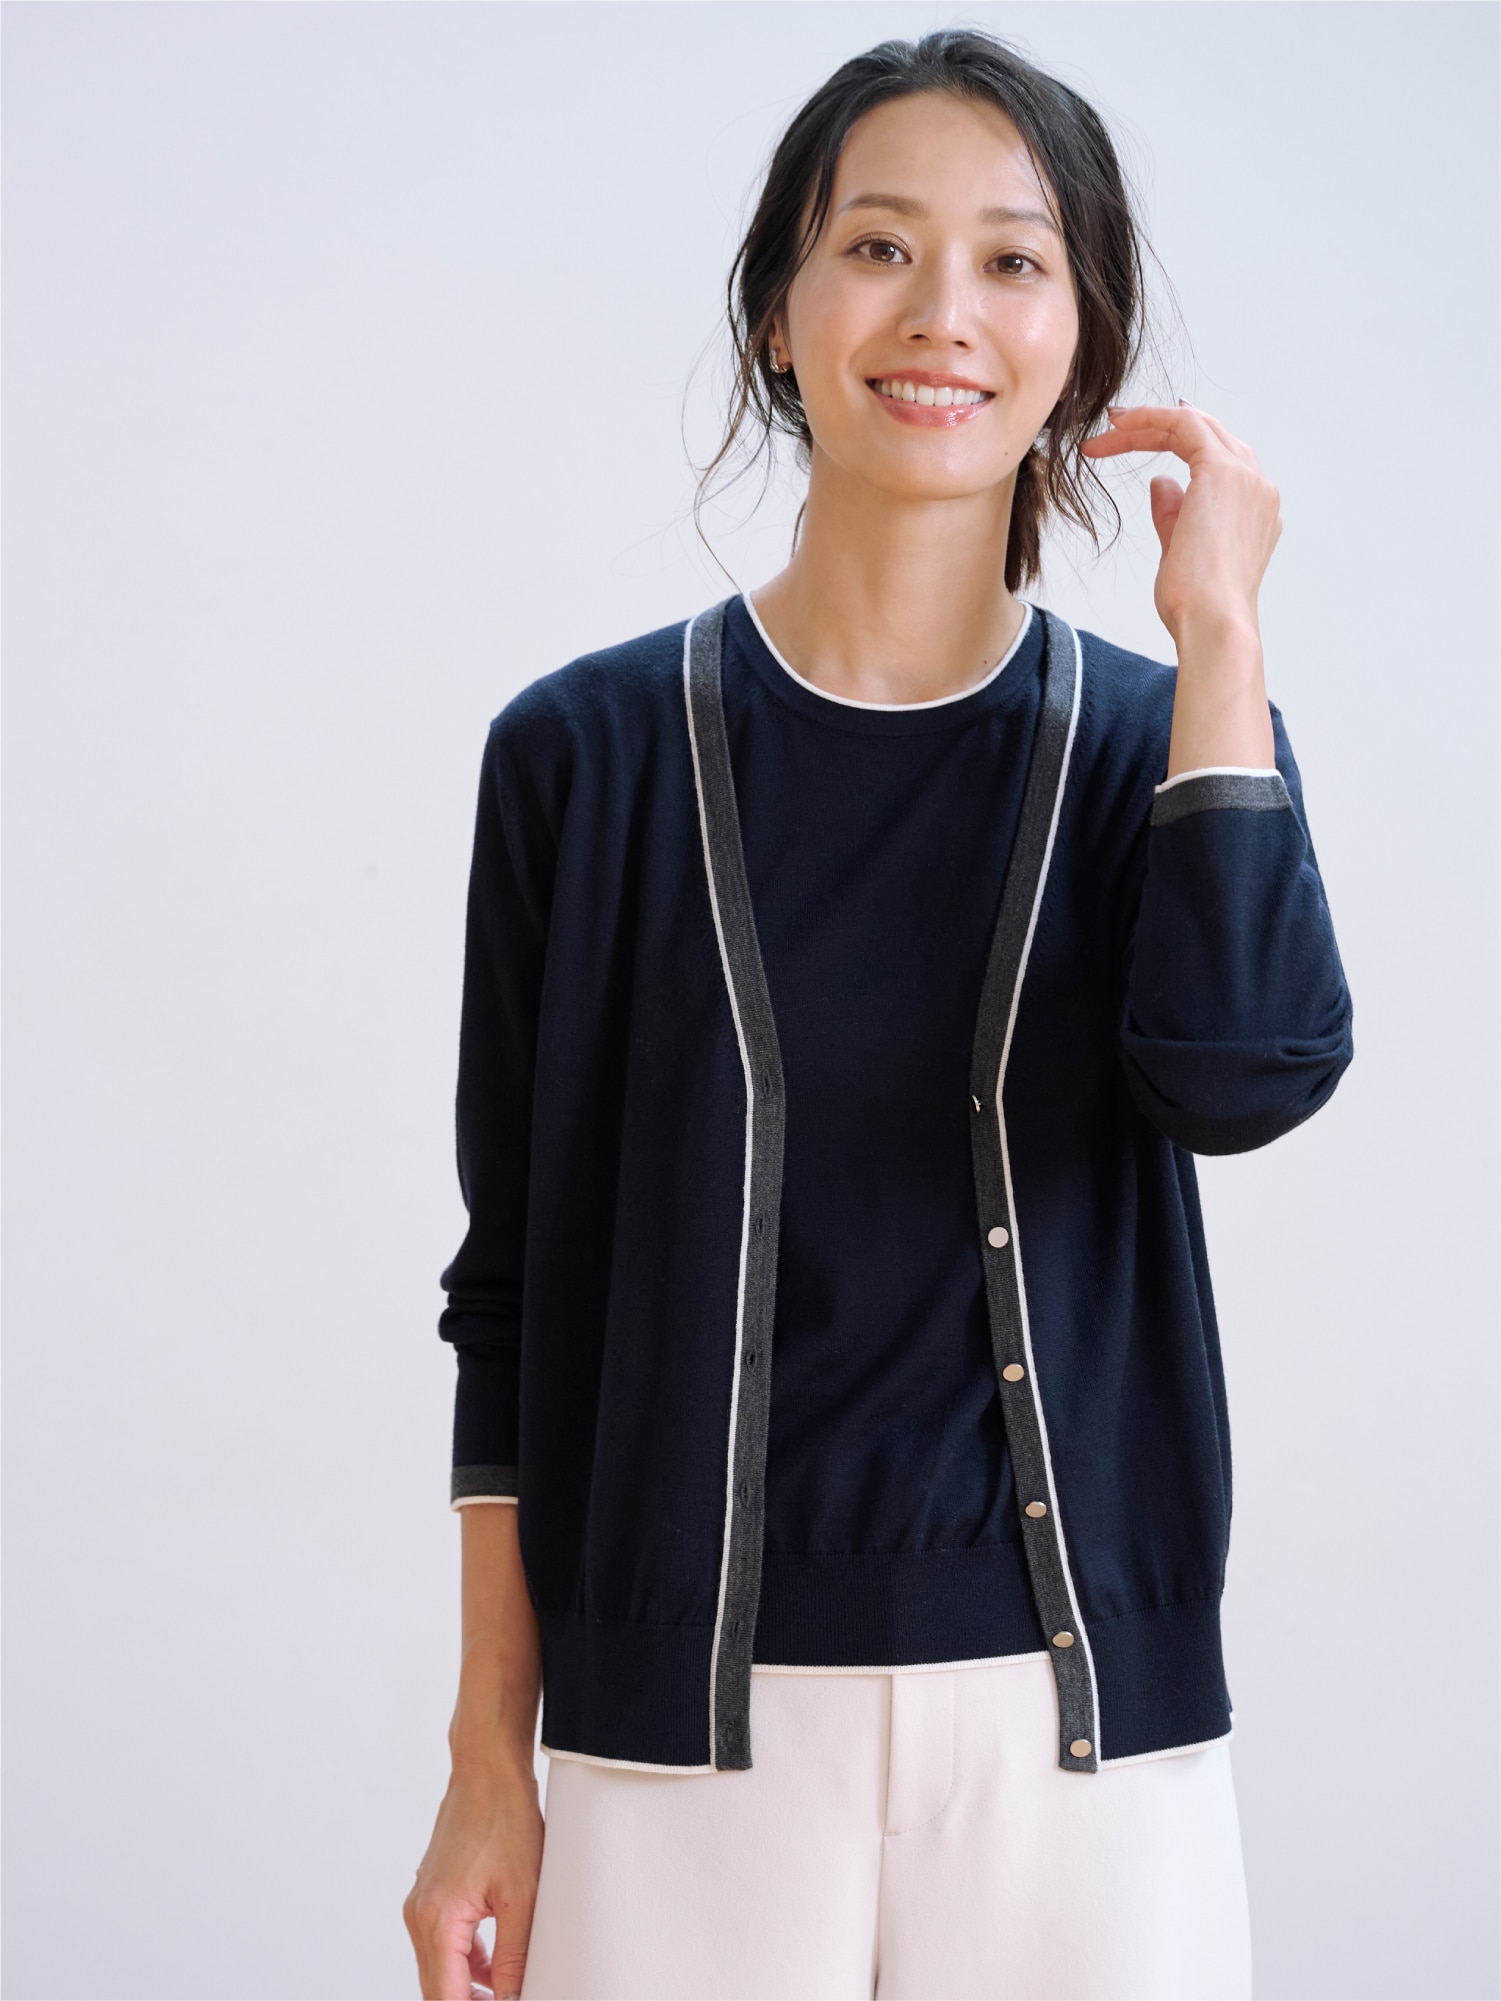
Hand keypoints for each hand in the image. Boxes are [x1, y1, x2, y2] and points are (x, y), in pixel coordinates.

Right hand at [404, 1758, 543, 2000]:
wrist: (487, 1769)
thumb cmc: (504, 1819)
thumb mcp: (521, 1896)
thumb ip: (514, 1957)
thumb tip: (512, 1998)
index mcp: (437, 1921)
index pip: (446, 1999)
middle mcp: (419, 1916)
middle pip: (437, 1990)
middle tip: (509, 2000)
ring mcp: (421, 1905)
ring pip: (439, 1969)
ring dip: (468, 1988)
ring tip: (505, 1991)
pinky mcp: (431, 1895)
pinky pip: (443, 1945)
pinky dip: (466, 1962)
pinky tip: (495, 1967)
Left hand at [1081, 402, 1281, 649]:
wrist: (1212, 623)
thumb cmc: (1195, 606)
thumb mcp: (1177, 552)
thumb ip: (1173, 514)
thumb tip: (1161, 481)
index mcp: (1252, 509)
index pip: (1214, 460)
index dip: (1171, 446)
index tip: (1130, 445)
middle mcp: (1257, 486)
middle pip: (1207, 436)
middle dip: (1156, 430)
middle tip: (1111, 431)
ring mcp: (1246, 476)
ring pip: (1196, 425)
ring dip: (1148, 424)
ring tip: (1106, 430)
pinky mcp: (1223, 471)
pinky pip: (1184, 424)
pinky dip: (1150, 418)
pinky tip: (1119, 424)